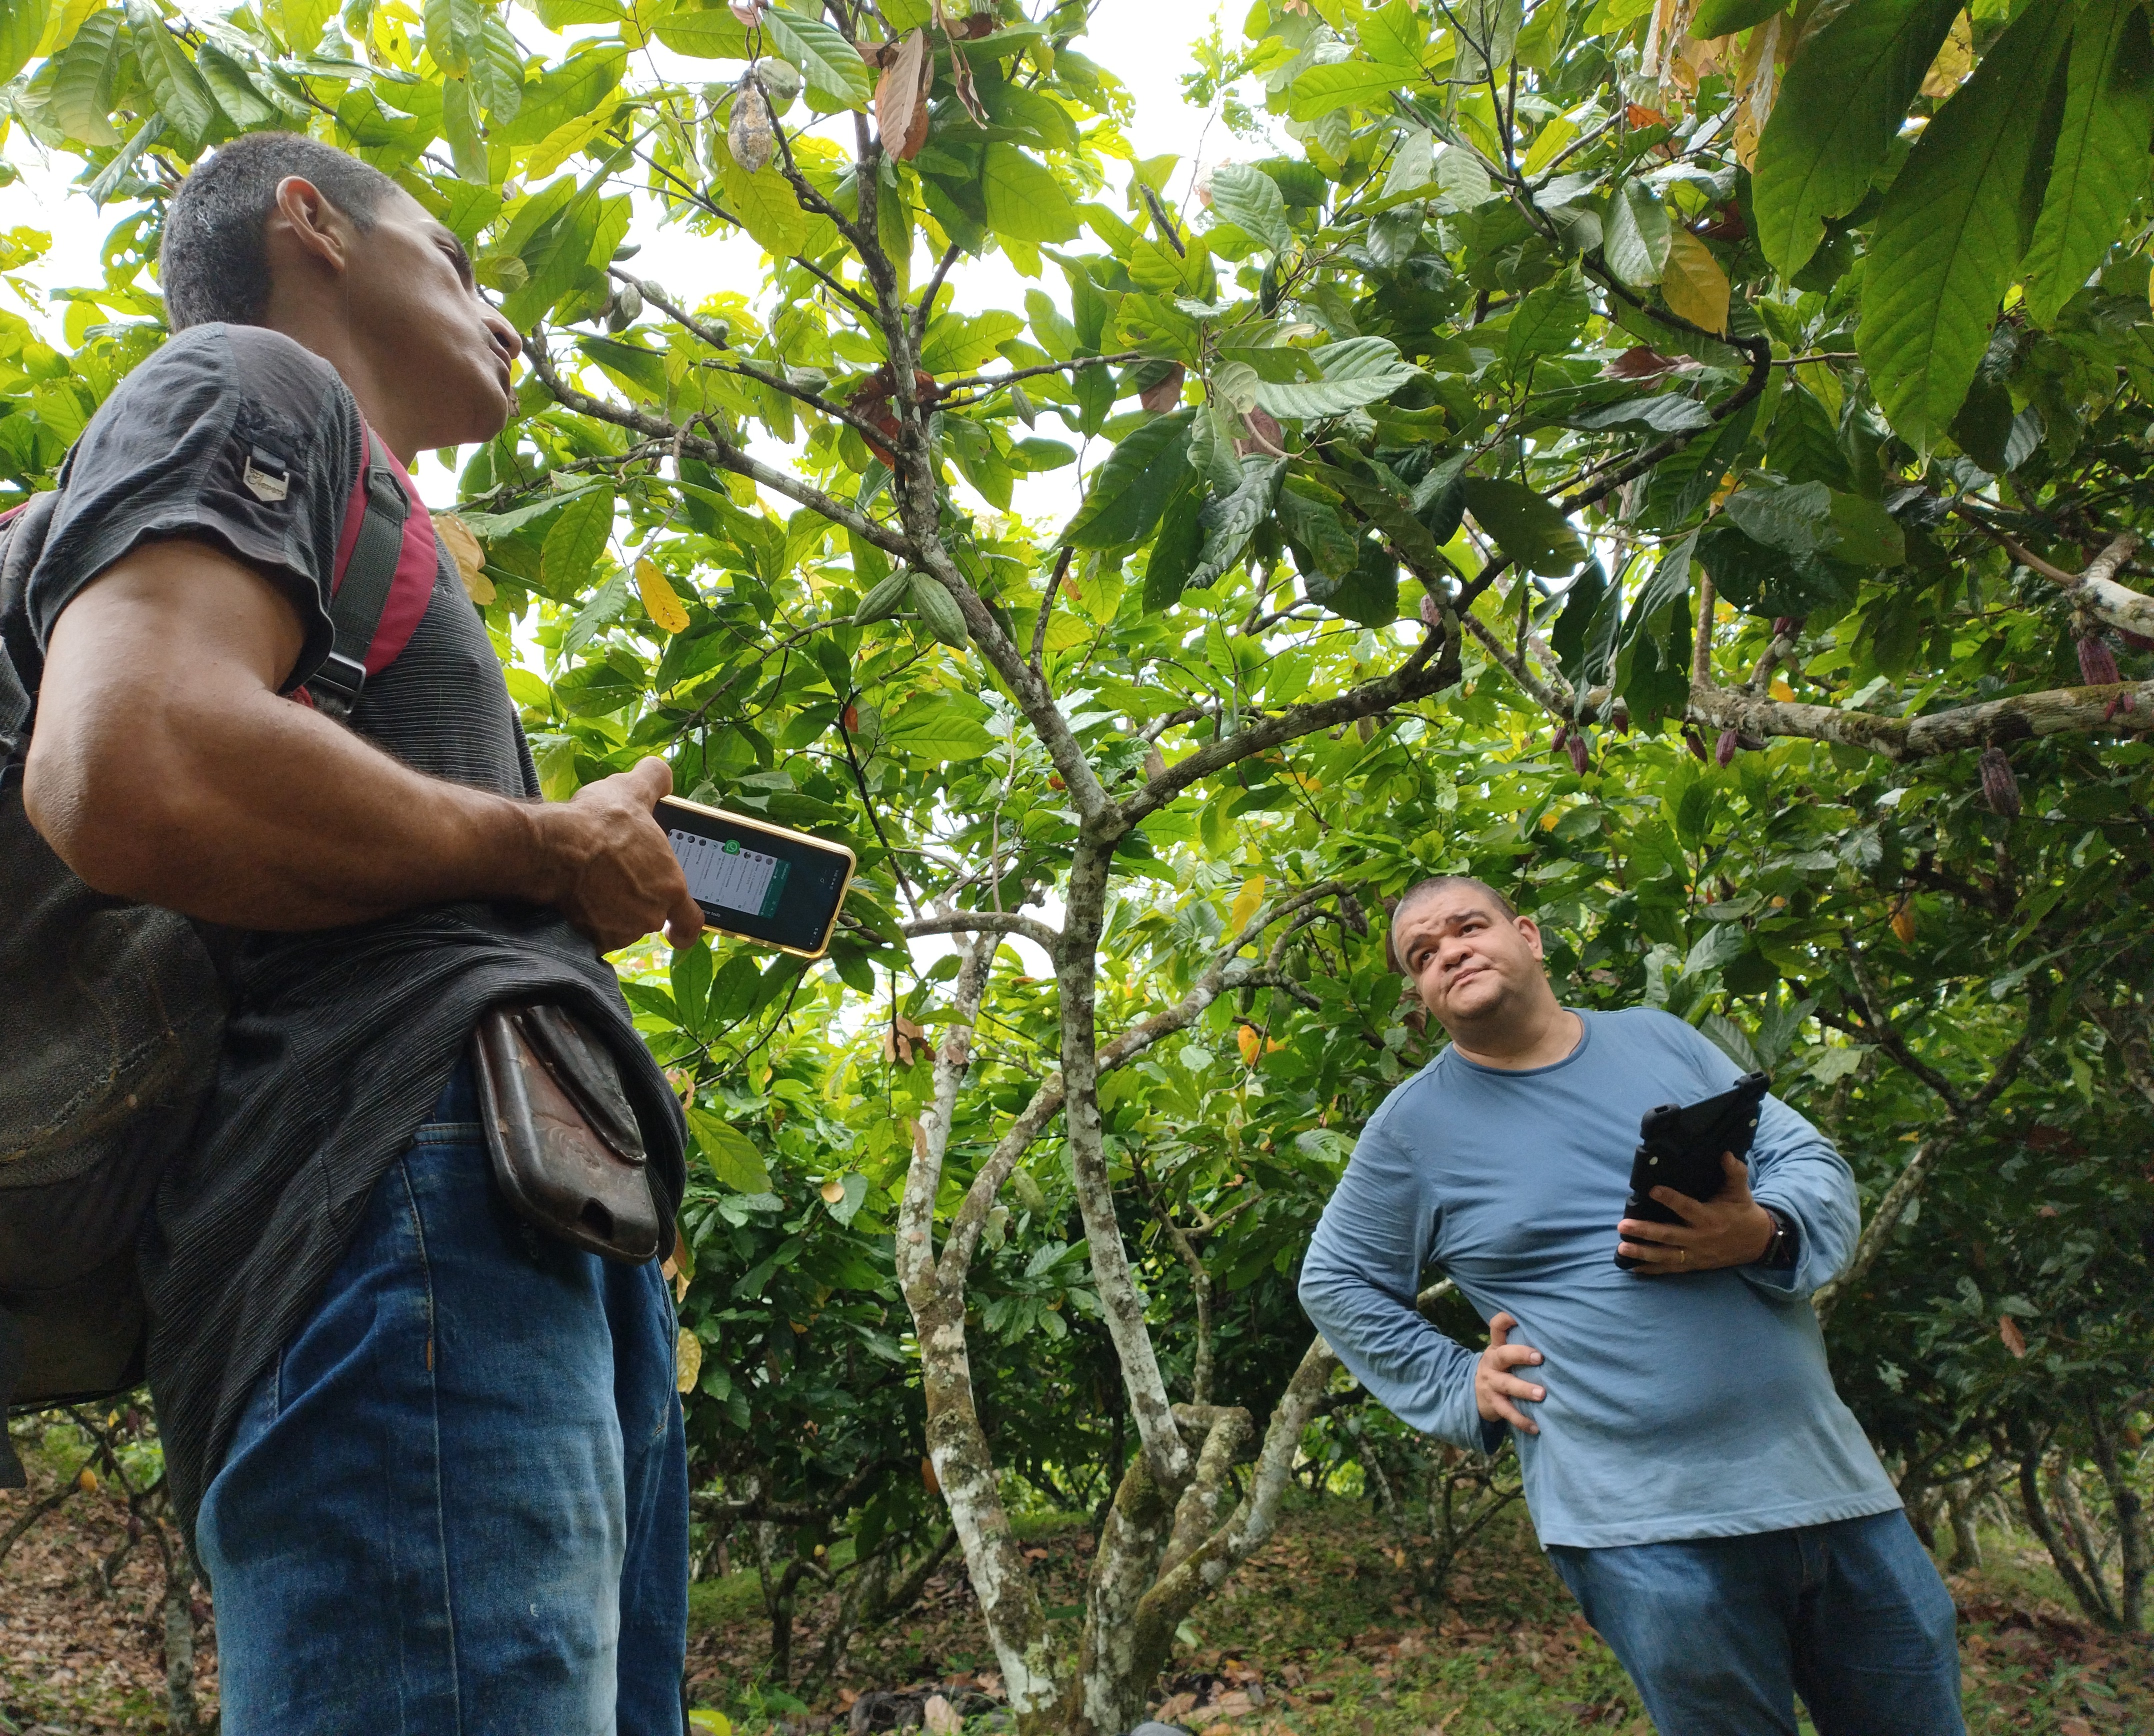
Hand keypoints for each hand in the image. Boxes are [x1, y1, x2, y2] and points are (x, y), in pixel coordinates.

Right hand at [530, 757, 703, 953]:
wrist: (553, 848)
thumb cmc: (598, 821)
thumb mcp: (632, 788)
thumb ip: (656, 780)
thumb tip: (663, 775)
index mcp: (671, 886)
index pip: (690, 920)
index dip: (683, 928)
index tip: (675, 933)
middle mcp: (650, 915)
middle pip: (648, 916)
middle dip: (634, 902)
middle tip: (614, 879)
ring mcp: (620, 930)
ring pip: (620, 925)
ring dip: (610, 911)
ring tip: (592, 883)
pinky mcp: (591, 938)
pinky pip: (594, 934)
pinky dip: (587, 922)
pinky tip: (577, 898)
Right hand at [1475, 1311, 1544, 1434]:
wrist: (1474, 1394)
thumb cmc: (1501, 1370)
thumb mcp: (1503, 1355)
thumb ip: (1519, 1345)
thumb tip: (1555, 1335)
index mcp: (1496, 1348)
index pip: (1497, 1327)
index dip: (1505, 1320)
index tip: (1518, 1316)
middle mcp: (1492, 1363)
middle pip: (1503, 1355)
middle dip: (1521, 1354)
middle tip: (1540, 1358)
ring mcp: (1491, 1383)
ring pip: (1506, 1385)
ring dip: (1524, 1389)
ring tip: (1542, 1394)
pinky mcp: (1493, 1403)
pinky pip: (1507, 1412)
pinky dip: (1522, 1420)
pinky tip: (1536, 1427)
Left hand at [1617, 1151, 1775, 1276]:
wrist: (1758, 1243)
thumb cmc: (1743, 1212)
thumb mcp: (1740, 1191)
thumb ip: (1734, 1172)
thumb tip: (1726, 1154)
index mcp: (1710, 1217)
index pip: (1687, 1208)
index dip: (1670, 1199)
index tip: (1652, 1189)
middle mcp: (1701, 1238)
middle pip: (1669, 1236)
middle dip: (1645, 1231)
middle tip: (1623, 1226)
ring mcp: (1697, 1254)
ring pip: (1667, 1255)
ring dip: (1643, 1253)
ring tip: (1622, 1248)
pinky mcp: (1695, 1264)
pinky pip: (1671, 1268)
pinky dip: (1653, 1270)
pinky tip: (1633, 1268)